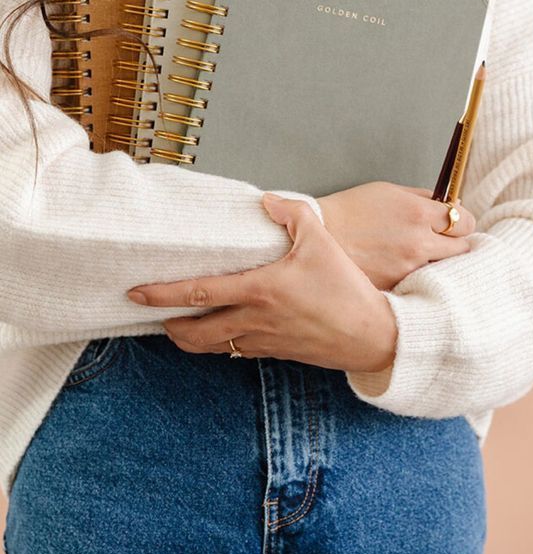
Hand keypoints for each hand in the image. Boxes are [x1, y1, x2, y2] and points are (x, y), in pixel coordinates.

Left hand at [127, 194, 397, 373]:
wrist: (373, 336)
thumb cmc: (346, 289)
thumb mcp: (321, 241)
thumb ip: (292, 214)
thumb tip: (266, 201)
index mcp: (260, 290)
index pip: (199, 293)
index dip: (163, 294)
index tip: (137, 292)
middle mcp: (254, 320)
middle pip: (195, 333)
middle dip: (168, 326)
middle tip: (153, 316)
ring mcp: (264, 341)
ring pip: (212, 347)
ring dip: (190, 339)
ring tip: (179, 325)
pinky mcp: (276, 353)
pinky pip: (236, 351)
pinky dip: (219, 343)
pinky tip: (221, 331)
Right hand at [316, 181, 475, 291]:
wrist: (316, 237)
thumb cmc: (349, 211)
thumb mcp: (388, 191)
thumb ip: (423, 198)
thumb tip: (451, 204)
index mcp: (419, 214)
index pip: (466, 221)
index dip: (461, 221)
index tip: (454, 222)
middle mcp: (419, 244)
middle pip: (463, 249)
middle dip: (454, 243)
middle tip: (439, 241)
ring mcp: (408, 269)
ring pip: (443, 269)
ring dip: (436, 263)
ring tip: (416, 256)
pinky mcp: (396, 288)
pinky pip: (419, 284)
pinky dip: (416, 278)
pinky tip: (402, 270)